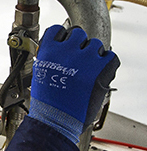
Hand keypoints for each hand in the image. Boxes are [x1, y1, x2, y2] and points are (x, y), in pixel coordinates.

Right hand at [29, 25, 119, 143]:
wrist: (56, 121)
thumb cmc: (47, 102)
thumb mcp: (40, 73)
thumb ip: (49, 56)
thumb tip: (59, 47)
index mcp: (49, 52)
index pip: (58, 29)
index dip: (62, 37)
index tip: (63, 43)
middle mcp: (67, 52)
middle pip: (78, 34)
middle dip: (78, 44)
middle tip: (77, 57)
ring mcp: (86, 60)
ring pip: (95, 44)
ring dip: (92, 53)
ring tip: (87, 68)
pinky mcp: (102, 70)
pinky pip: (111, 55)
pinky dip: (107, 62)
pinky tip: (98, 71)